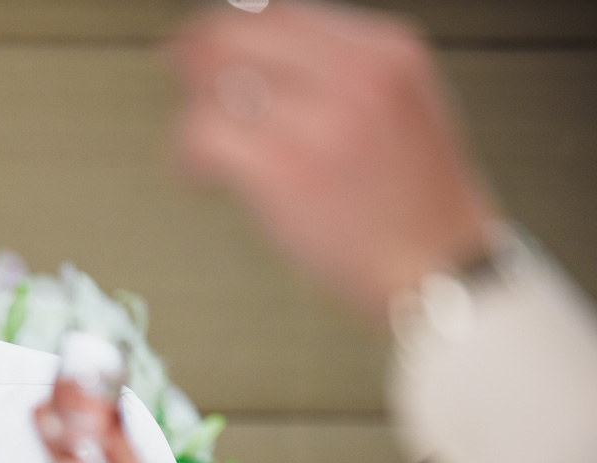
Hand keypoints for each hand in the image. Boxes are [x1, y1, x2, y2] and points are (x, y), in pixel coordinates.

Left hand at [172, 1, 498, 319]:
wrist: (441, 271)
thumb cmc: (416, 204)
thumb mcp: (399, 106)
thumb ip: (339, 72)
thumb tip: (255, 52)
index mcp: (386, 50)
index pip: (279, 12)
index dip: (228, 30)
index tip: (204, 47)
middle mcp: (355, 74)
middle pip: (236, 38)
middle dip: (199, 67)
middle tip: (188, 92)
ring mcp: (320, 120)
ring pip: (213, 87)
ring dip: (195, 118)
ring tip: (205, 150)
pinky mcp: (285, 169)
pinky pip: (204, 135)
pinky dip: (189, 155)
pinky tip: (201, 175)